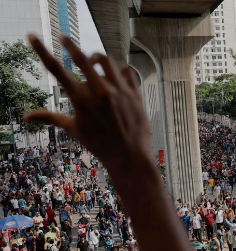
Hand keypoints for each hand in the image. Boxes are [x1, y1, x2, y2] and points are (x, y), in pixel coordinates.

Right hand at [25, 35, 150, 175]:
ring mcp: (119, 91)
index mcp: (80, 99)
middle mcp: (99, 92)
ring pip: (106, 60)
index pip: (56, 70)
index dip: (41, 50)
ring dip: (97, 58)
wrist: (129, 156)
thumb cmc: (98, 144)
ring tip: (93, 62)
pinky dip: (119, 71)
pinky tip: (115, 76)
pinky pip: (127, 72)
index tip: (32, 36)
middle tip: (64, 38)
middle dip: (69, 44)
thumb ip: (50, 117)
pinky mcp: (135, 94)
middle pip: (81, 57)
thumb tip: (26, 116)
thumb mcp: (73, 129)